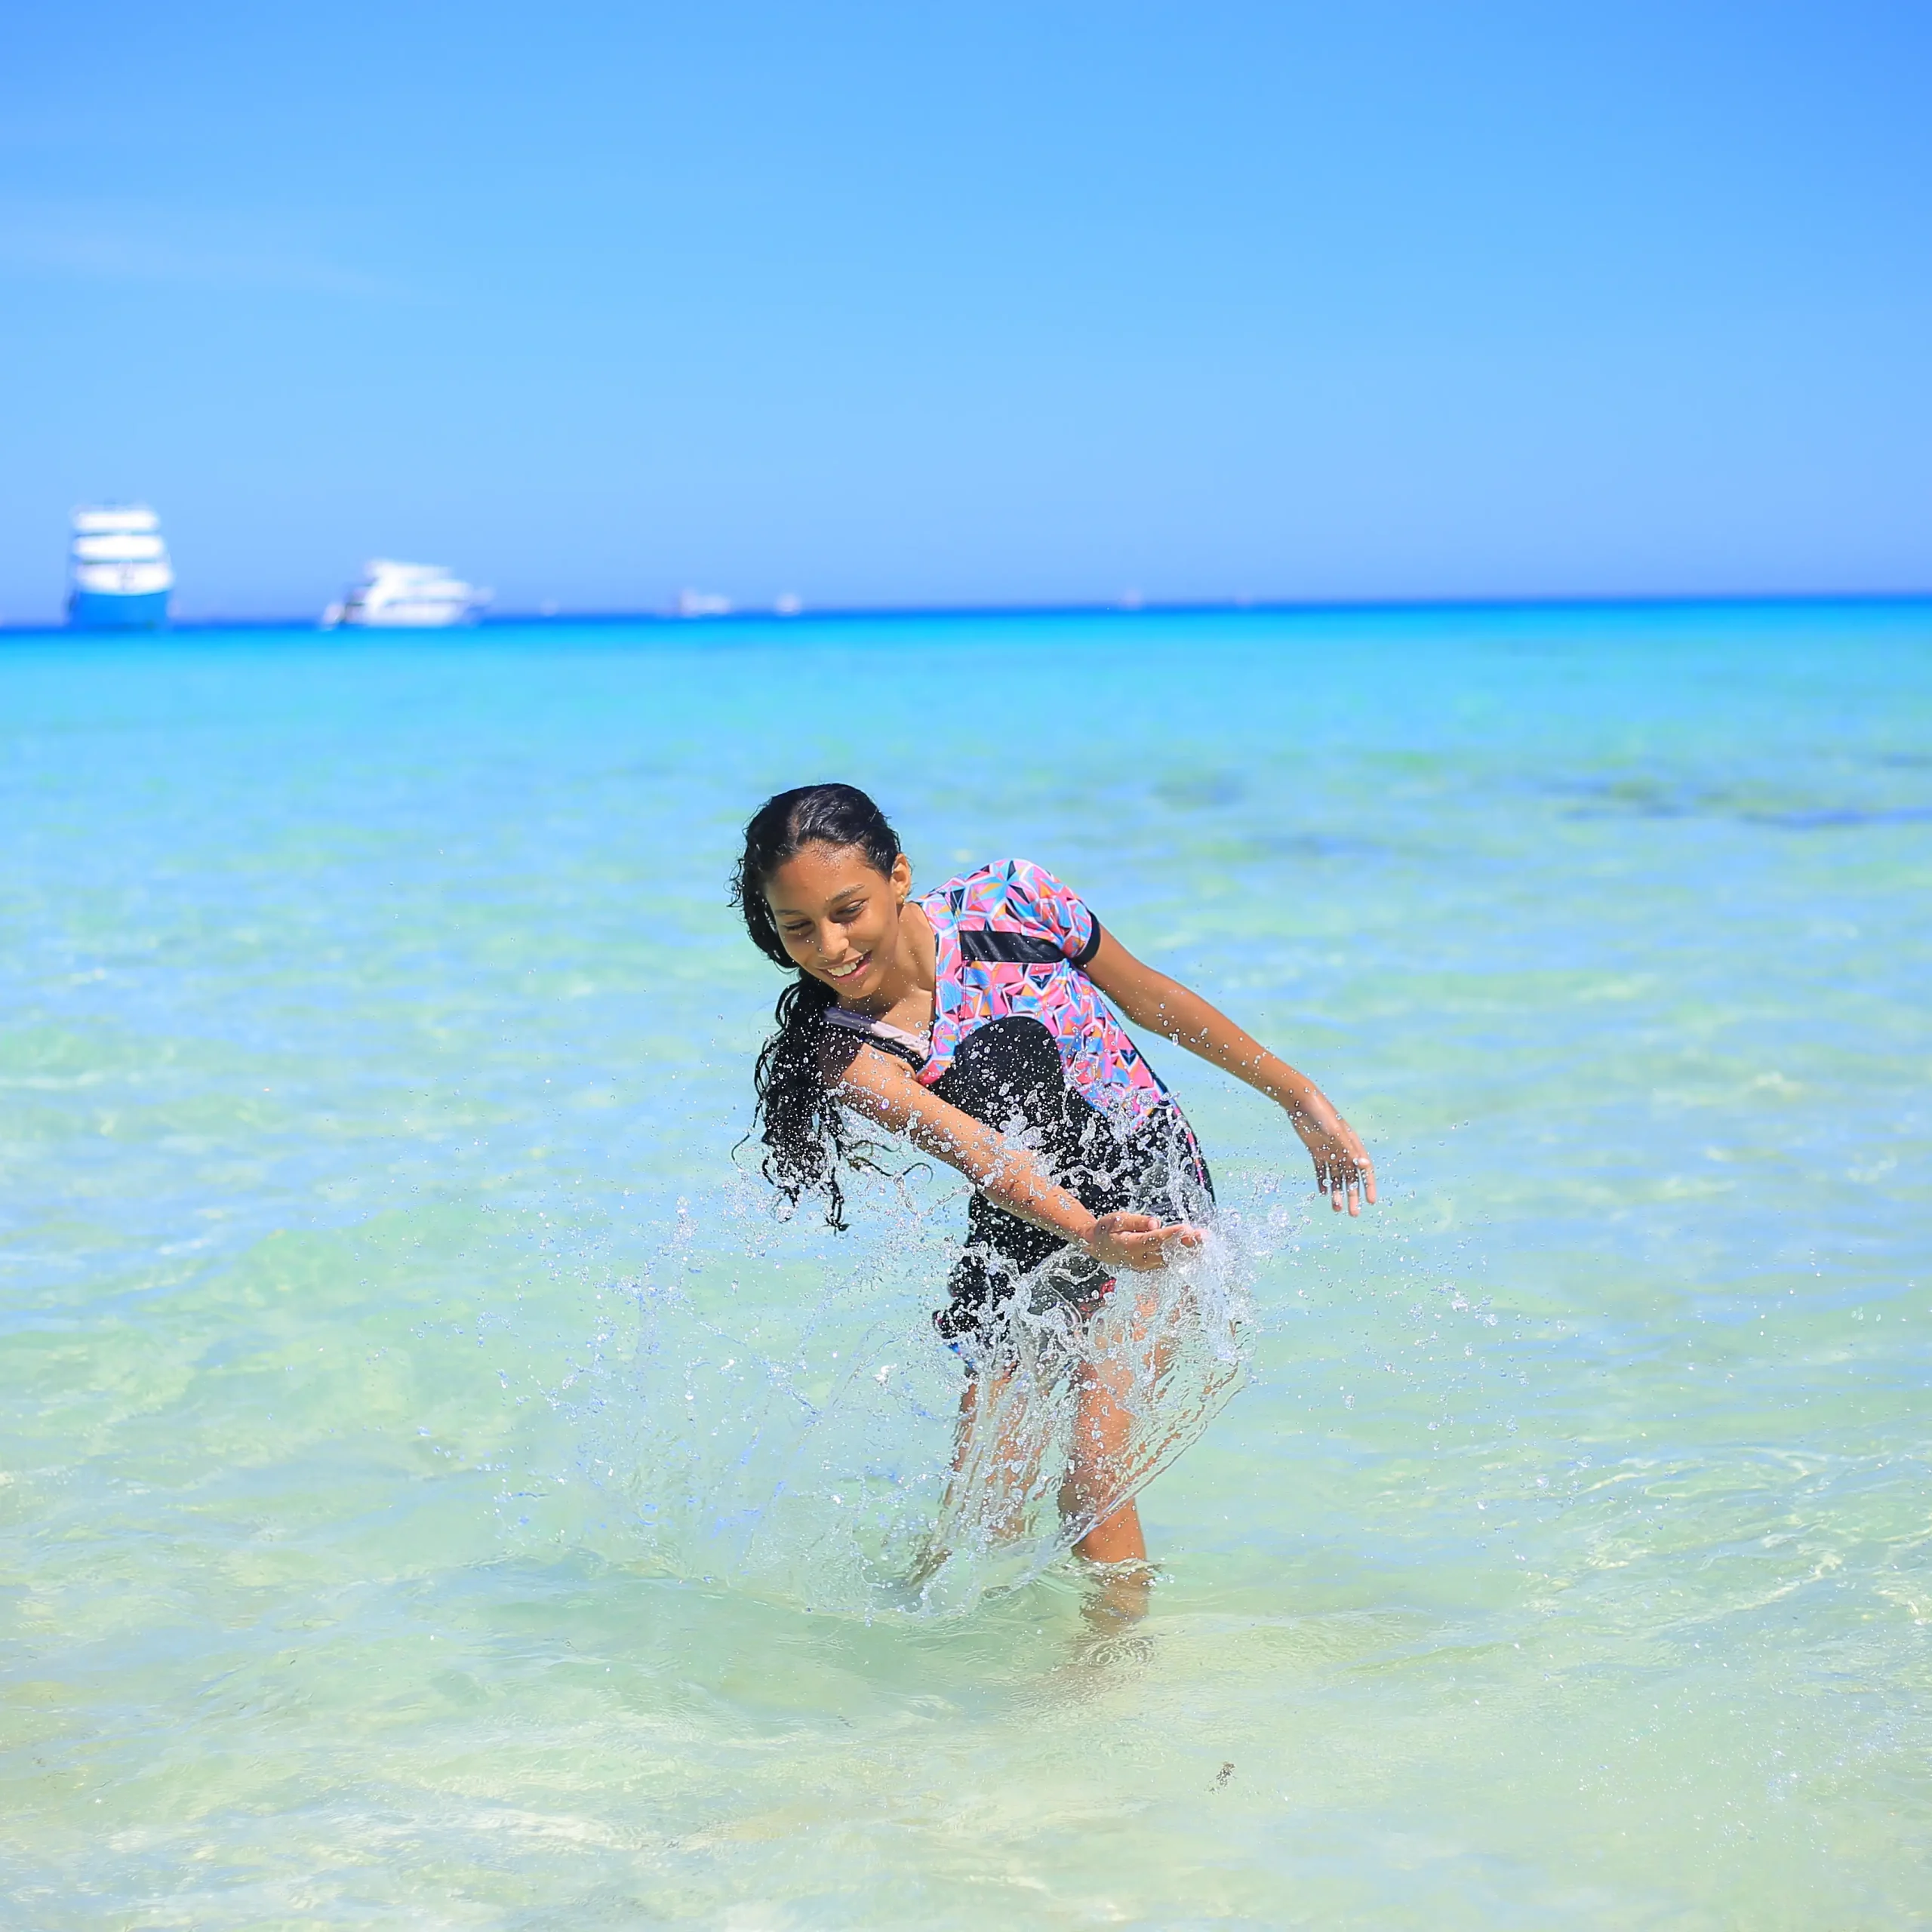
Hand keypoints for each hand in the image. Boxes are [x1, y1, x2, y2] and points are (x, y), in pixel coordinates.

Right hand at [1083, 1210, 1202, 1272]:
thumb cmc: (1107, 1230)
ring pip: (1170, 1258)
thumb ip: (1136, 1221)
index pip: (1153, 1240)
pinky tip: (1195, 1247)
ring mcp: (1145, 1266)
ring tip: (1204, 1239)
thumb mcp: (1116, 1220)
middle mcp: (1139, 1260)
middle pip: (1166, 1252)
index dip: (1170, 1235)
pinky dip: (1182, 1254)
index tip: (1186, 1229)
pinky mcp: (1150, 1266)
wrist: (1097, 1246)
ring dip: (1188, 1250)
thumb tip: (1155, 1223)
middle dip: (1187, 1244)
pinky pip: (1168, 1261)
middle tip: (1204, 1236)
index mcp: (1129, 1247)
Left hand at [1292, 1110, 1377, 1215]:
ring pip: (1335, 1178)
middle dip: (1353, 1196)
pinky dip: (1322, 1182)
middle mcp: (1343, 1151)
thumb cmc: (1323, 1115)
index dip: (1369, 1186)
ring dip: (1336, 1193)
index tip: (1371, 1202)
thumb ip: (1350, 1151)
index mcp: (1353, 1146)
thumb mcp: (1337, 1134)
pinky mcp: (1315, 1152)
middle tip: (1352, 1214)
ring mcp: (1329, 1152)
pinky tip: (1322, 1193)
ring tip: (1336, 1209)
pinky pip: (1321, 1171)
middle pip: (1351, 1179)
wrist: (1302, 1102)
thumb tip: (1365, 1167)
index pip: (1365, 1171)